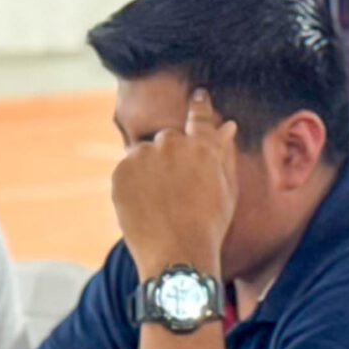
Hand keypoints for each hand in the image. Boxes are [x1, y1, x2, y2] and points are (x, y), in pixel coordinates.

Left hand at [111, 88, 234, 277]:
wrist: (177, 254)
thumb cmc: (209, 227)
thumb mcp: (227, 190)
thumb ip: (225, 154)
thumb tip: (227, 126)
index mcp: (202, 146)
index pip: (200, 117)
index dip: (199, 105)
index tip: (198, 94)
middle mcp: (171, 144)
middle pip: (167, 139)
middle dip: (169, 157)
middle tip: (174, 190)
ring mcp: (143, 156)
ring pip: (143, 155)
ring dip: (148, 171)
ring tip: (159, 204)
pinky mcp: (121, 171)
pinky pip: (126, 172)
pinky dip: (132, 185)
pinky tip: (144, 208)